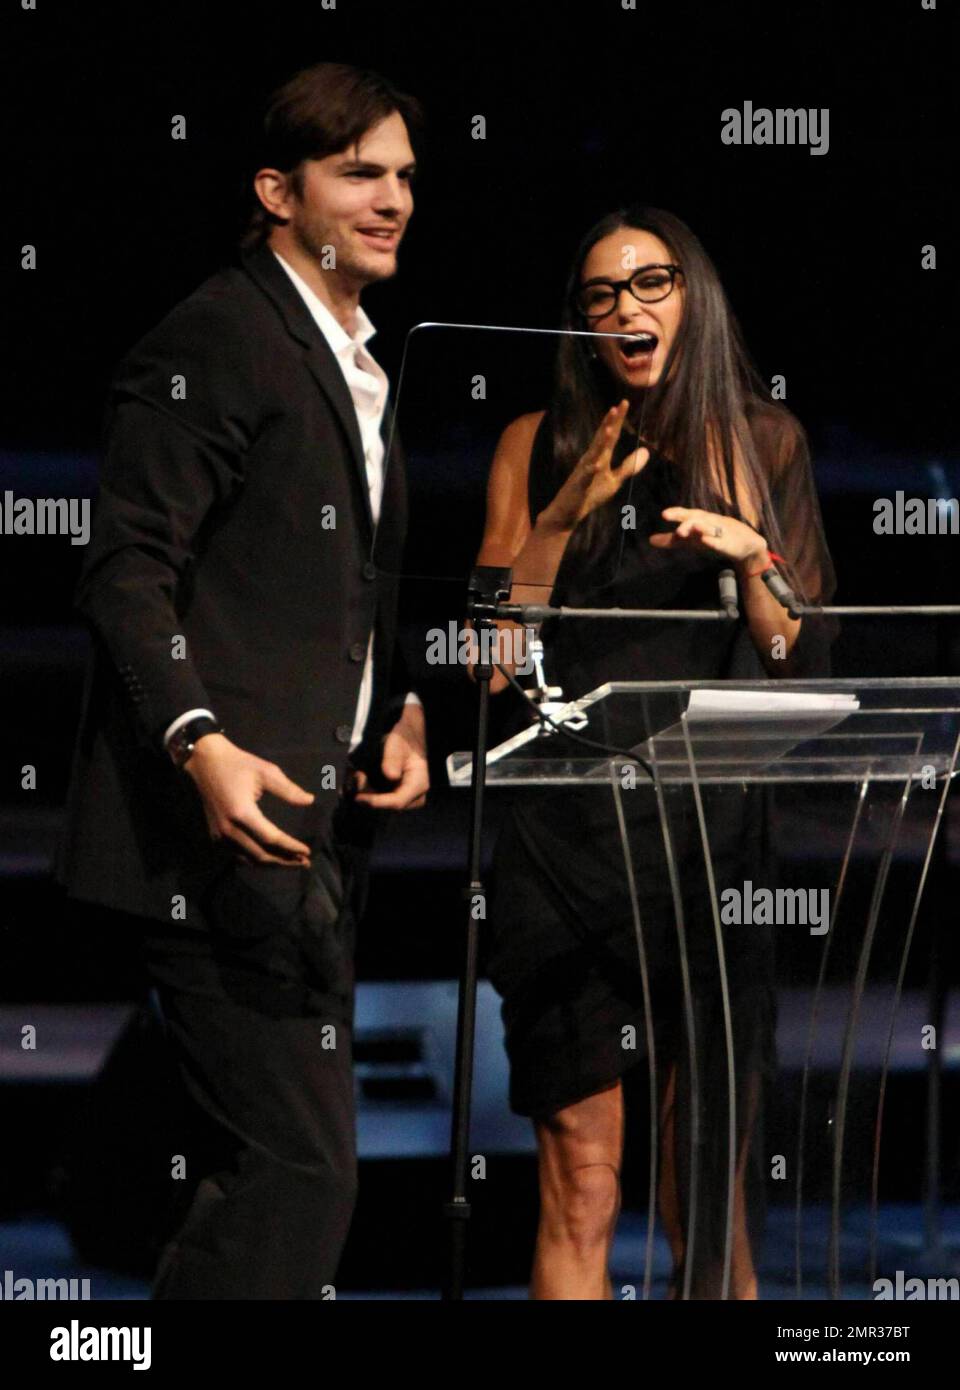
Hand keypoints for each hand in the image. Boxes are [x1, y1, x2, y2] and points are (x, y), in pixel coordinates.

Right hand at [183, 733, 313, 865]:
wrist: (205, 762)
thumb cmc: (238, 764)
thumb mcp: (266, 771)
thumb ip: (288, 790)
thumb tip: (310, 801)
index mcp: (242, 813)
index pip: (271, 839)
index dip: (290, 847)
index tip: (307, 851)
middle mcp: (229, 829)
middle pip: (261, 855)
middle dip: (285, 861)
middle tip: (305, 862)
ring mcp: (219, 835)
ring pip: (249, 859)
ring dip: (272, 864)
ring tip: (292, 862)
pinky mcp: (215, 836)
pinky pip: (237, 856)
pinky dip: (255, 860)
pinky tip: (271, 858)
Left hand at [353, 703, 428, 810]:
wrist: (406, 738)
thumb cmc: (403, 739)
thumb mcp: (396, 744)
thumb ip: (393, 759)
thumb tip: (391, 776)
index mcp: (418, 784)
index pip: (398, 802)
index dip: (377, 802)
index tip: (358, 797)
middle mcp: (414, 796)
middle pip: (388, 807)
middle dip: (369, 796)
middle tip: (356, 779)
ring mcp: (405, 798)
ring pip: (382, 804)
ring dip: (366, 793)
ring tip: (356, 776)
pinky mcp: (396, 795)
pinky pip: (380, 799)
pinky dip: (368, 792)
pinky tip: (359, 779)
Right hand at [540, 400, 649, 532]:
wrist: (567, 513)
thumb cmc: (590, 494)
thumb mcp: (614, 480)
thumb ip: (629, 466)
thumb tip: (646, 450)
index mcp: (601, 457)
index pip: (611, 436)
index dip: (618, 420)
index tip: (625, 402)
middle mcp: (591, 460)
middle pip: (602, 439)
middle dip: (610, 423)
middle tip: (617, 406)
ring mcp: (583, 472)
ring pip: (593, 454)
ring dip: (601, 442)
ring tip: (610, 428)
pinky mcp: (579, 487)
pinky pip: (585, 478)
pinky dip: (591, 471)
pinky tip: (597, 464)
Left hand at [649, 507, 767, 568]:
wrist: (744, 547)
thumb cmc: (714, 539)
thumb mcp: (691, 541)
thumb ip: (672, 540)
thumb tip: (650, 540)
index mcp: (701, 521)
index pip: (688, 514)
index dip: (677, 513)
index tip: (664, 514)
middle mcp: (710, 523)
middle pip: (698, 518)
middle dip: (685, 520)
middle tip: (673, 522)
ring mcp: (721, 533)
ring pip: (709, 528)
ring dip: (699, 527)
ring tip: (686, 529)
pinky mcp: (730, 544)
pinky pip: (721, 542)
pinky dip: (714, 541)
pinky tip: (706, 541)